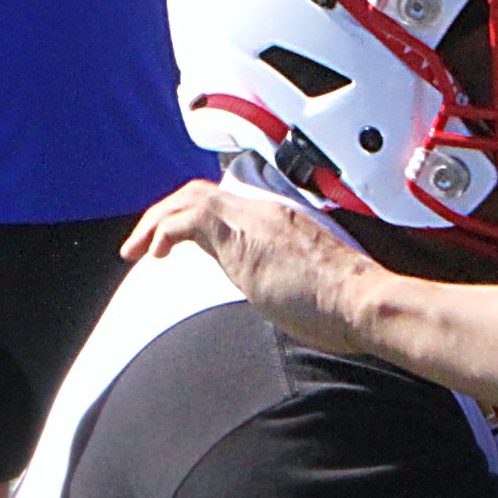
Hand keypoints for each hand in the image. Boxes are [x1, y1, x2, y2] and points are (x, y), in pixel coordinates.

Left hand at [123, 180, 383, 353]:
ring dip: (156, 221)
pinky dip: (165, 230)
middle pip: (202, 193)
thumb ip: (279, 276)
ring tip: (136, 250)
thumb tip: (266, 291)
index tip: (175, 244)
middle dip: (165, 215)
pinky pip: (189, 217)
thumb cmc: (343, 304)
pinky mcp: (243, 232)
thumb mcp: (305, 284)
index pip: (228, 203)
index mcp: (283, 220)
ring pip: (190, 197)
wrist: (362, 300)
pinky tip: (155, 253)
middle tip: (143, 247)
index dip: (194, 217)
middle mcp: (267, 210)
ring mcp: (256, 217)